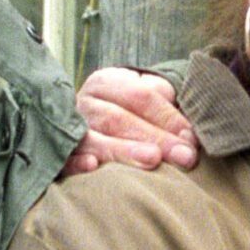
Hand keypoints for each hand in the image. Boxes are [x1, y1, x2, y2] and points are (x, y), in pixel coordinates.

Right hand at [65, 67, 195, 175]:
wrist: (92, 117)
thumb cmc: (130, 111)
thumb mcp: (145, 94)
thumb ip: (164, 103)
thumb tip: (185, 132)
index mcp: (106, 83)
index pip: (139, 96)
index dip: (168, 117)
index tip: (191, 138)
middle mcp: (84, 103)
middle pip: (118, 118)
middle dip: (155, 138)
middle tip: (183, 156)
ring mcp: (67, 129)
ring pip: (94, 139)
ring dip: (124, 150)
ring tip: (152, 160)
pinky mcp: (57, 154)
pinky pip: (63, 159)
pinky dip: (76, 163)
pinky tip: (93, 166)